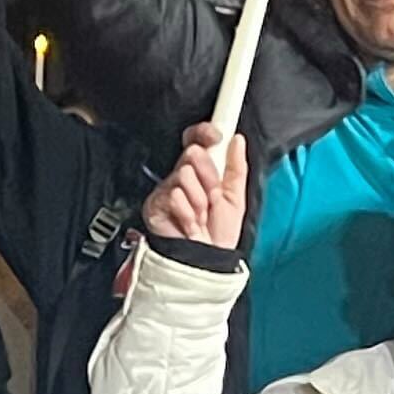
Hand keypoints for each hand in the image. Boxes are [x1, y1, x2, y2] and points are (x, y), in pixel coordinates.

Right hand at [141, 124, 249, 248]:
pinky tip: (189, 224)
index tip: (217, 135)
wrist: (206, 261)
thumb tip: (237, 140)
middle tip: (213, 198)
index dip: (204, 132)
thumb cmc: (219, 236)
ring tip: (201, 216)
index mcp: (202, 172)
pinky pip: (174, 195)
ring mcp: (167, 190)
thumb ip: (236, 168)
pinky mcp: (156, 203)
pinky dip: (188, 213)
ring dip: (200, 200)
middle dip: (209, 176)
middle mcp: (183, 177)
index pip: (196, 141)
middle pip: (192, 153)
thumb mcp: (236, 199)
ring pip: (184, 174)